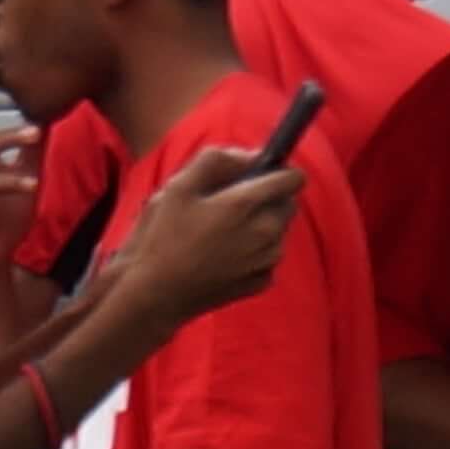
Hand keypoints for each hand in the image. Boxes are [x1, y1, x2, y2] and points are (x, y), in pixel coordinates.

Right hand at [103, 146, 302, 329]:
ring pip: (279, 230)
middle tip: (229, 204)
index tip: (258, 174)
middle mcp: (266, 232)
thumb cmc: (162, 238)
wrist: (156, 294)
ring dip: (261, 225)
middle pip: (287, 203)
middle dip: (267, 198)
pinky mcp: (263, 281)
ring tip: (220, 232)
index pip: (293, 178)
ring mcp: (267, 259)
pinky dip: (254, 251)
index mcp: (246, 205)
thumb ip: (216, 161)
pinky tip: (223, 256)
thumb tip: (250, 154)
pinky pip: (268, 256)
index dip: (277, 171)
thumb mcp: (178, 188)